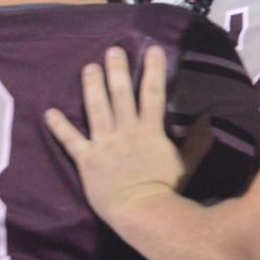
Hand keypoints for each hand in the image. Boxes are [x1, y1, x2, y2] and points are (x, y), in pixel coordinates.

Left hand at [45, 48, 209, 224]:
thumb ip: (198, 140)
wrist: (140, 210)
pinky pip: (70, 140)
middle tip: (112, 50)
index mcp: (150, 130)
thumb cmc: (166, 188)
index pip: (153, 93)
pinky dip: (59, 126)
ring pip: (96, 109)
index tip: (152, 49)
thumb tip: (209, 118)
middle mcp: (126, 130)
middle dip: (117, 70)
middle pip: (121, 95)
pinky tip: (49, 112)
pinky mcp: (86, 158)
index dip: (153, 70)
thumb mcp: (187, 163)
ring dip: (91, 87)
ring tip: (88, 68)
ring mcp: (104, 143)